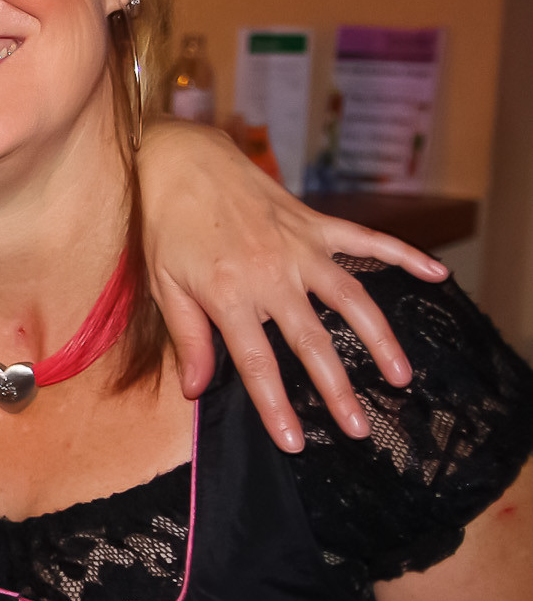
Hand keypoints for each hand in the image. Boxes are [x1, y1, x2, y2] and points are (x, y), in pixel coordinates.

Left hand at [138, 120, 446, 451]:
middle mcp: (271, 273)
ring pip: (351, 298)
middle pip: (312, 342)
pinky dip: (404, 255)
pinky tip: (437, 274)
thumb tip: (196, 390)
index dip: (276, 406)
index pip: (257, 363)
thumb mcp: (164, 285)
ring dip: (380, 338)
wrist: (180, 160)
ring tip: (400, 376)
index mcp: (228, 294)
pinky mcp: (316, 223)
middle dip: (337, 389)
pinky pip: (368, 240)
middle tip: (358, 428)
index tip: (294, 441)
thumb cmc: (165, 225)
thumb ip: (188, 337)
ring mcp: (300, 247)